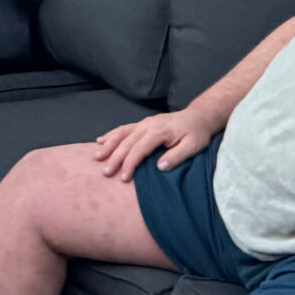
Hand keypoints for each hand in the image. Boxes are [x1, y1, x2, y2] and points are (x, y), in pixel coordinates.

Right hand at [92, 108, 215, 180]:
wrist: (197, 117)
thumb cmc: (196, 133)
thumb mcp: (193, 146)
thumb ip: (177, 156)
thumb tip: (160, 166)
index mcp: (159, 131)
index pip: (140, 148)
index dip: (130, 163)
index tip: (123, 177)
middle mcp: (147, 125)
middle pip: (127, 142)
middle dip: (114, 157)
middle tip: (105, 172)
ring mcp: (143, 123)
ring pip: (121, 133)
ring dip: (108, 145)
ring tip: (97, 157)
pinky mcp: (142, 123)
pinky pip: (123, 128)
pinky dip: (111, 134)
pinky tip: (100, 140)